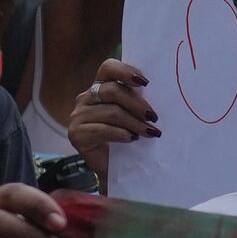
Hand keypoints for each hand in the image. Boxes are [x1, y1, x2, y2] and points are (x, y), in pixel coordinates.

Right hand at [66, 60, 158, 186]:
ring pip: (111, 112)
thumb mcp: (133, 114)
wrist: (116, 169)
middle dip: (137, 104)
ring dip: (134, 123)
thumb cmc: (128, 138)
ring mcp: (78, 116)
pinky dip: (121, 134)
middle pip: (112, 91)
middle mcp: (85, 98)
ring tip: (150, 132)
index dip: (126, 71)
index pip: (108, 68)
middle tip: (153, 116)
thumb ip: (137, 99)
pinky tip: (132, 139)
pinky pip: (102, 130)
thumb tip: (160, 88)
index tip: (145, 83)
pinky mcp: (76, 134)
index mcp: (99, 87)